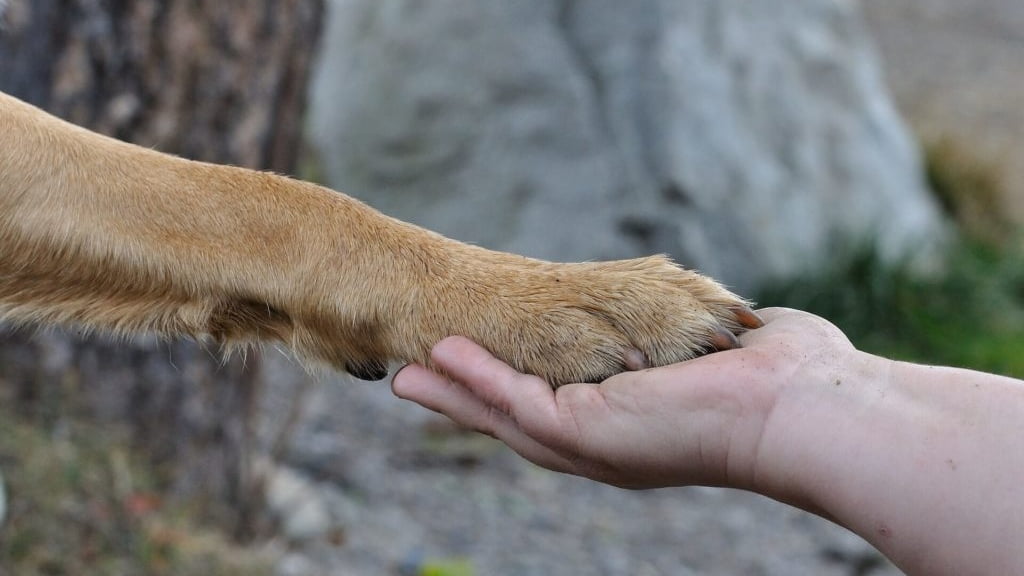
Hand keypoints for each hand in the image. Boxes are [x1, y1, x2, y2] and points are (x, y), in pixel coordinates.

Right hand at [391, 307, 854, 489]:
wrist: (805, 406)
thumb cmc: (783, 377)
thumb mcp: (723, 349)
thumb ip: (705, 337)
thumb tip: (734, 322)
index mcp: (632, 426)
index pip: (559, 406)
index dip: (513, 388)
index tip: (476, 366)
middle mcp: (605, 443)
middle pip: (516, 421)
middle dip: (465, 400)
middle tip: (413, 381)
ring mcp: (592, 443)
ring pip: (503, 417)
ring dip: (454, 393)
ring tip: (407, 373)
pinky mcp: (586, 431)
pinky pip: (514, 402)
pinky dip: (475, 380)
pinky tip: (440, 358)